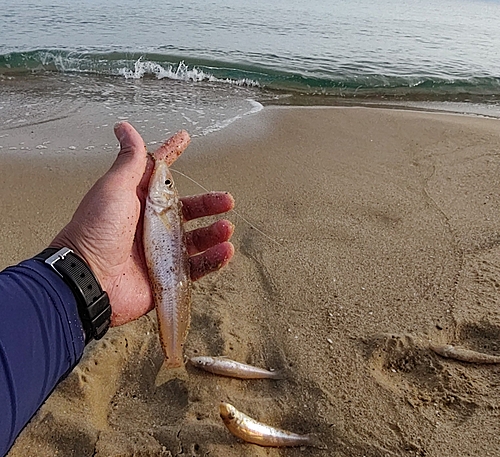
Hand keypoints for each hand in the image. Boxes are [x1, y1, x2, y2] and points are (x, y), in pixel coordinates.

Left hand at [51, 122, 234, 325]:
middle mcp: (151, 224)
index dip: (173, 153)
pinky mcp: (167, 274)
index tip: (185, 138)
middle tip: (226, 201)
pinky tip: (224, 251)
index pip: (160, 173)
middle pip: (188, 209)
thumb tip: (124, 127)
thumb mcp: (115, 188)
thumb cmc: (96, 230)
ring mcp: (161, 250)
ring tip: (225, 228)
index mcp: (138, 200)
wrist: (88, 279)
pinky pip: (196, 267)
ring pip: (196, 239)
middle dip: (209, 204)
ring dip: (214, 233)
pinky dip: (213, 260)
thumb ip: (129, 160)